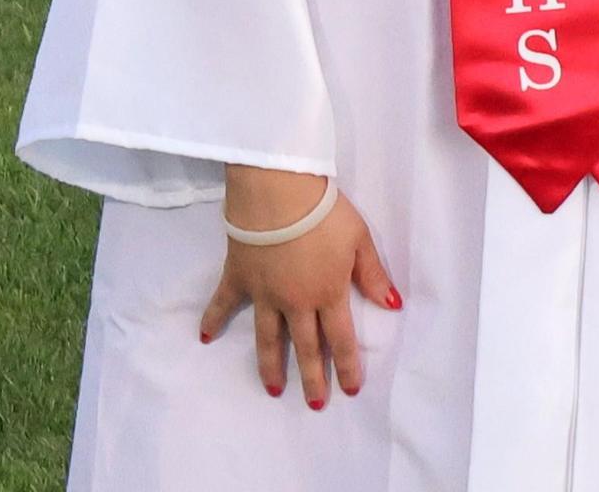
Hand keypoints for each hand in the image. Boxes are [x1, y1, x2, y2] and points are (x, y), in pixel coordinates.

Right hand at [199, 168, 401, 406]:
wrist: (279, 194)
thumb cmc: (325, 213)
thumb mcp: (360, 239)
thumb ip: (373, 275)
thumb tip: (393, 306)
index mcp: (328, 293)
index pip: (341, 338)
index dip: (348, 366)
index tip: (351, 390)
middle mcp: (295, 302)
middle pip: (306, 347)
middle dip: (312, 379)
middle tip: (315, 405)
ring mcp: (264, 294)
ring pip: (268, 339)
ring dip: (271, 366)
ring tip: (274, 390)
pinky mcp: (238, 278)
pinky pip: (223, 304)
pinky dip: (212, 320)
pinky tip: (205, 338)